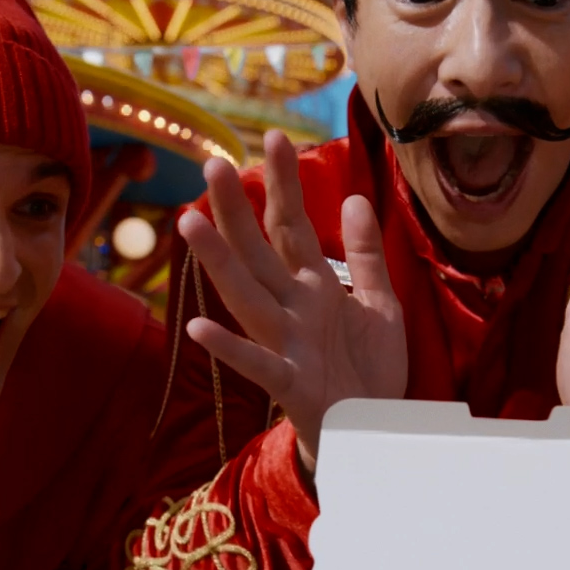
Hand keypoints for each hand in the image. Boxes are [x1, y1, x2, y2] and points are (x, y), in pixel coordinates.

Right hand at [177, 131, 406, 471]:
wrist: (375, 431)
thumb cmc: (369, 371)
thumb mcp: (381, 305)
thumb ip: (365, 255)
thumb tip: (354, 198)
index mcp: (313, 288)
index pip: (291, 226)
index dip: (284, 184)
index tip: (275, 137)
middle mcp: (292, 309)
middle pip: (259, 252)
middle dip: (237, 209)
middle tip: (213, 163)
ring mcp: (286, 344)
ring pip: (246, 296)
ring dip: (219, 262)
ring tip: (189, 223)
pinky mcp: (289, 384)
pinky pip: (256, 363)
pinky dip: (229, 347)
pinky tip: (198, 328)